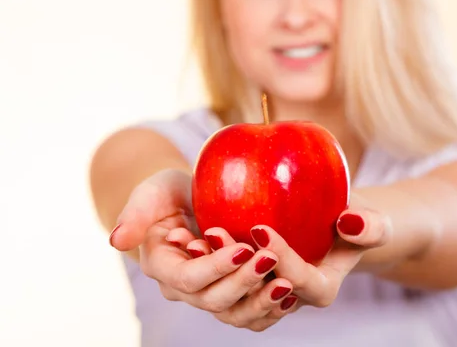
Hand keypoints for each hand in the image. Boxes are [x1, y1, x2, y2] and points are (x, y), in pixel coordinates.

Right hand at [108, 169, 293, 319]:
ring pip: (234, 313)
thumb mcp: (152, 193)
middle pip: (214, 300)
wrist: (189, 201)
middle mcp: (185, 288)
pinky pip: (249, 311)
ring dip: (261, 302)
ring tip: (287, 283)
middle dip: (243, 282)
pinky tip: (291, 292)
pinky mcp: (231, 291)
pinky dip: (269, 307)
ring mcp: (209, 292)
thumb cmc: (169, 193)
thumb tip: (116, 241)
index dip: (215, 267)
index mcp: (163, 266)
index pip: (188, 278)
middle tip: (271, 260)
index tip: (242, 248)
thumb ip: (135, 214)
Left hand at [202, 196, 391, 330]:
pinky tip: (192, 241)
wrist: (334, 228)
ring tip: (198, 241)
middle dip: (237, 268)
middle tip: (217, 233)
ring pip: (235, 302)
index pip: (298, 279)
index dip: (280, 257)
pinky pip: (223, 290)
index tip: (259, 228)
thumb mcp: (374, 221)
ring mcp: (266, 295)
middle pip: (260, 295)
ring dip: (215, 272)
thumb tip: (348, 221)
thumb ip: (370, 226)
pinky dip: (208, 271)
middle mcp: (290, 299)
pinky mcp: (247, 285)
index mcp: (320, 289)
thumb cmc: (354, 223)